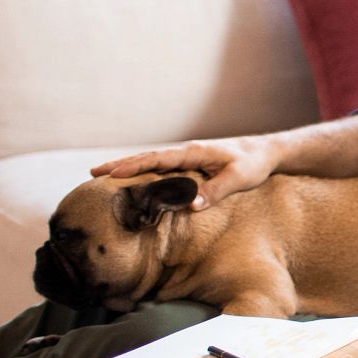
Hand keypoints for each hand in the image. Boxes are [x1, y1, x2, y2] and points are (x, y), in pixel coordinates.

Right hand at [91, 136, 276, 210]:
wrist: (265, 152)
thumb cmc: (253, 164)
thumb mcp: (239, 178)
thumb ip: (215, 191)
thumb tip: (190, 206)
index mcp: (194, 152)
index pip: (157, 159)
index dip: (134, 166)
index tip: (111, 173)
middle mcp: (186, 152)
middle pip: (147, 158)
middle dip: (120, 165)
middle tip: (92, 173)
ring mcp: (187, 157)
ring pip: (152, 162)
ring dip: (128, 168)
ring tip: (102, 175)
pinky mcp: (191, 164)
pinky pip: (162, 168)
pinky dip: (144, 172)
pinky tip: (133, 180)